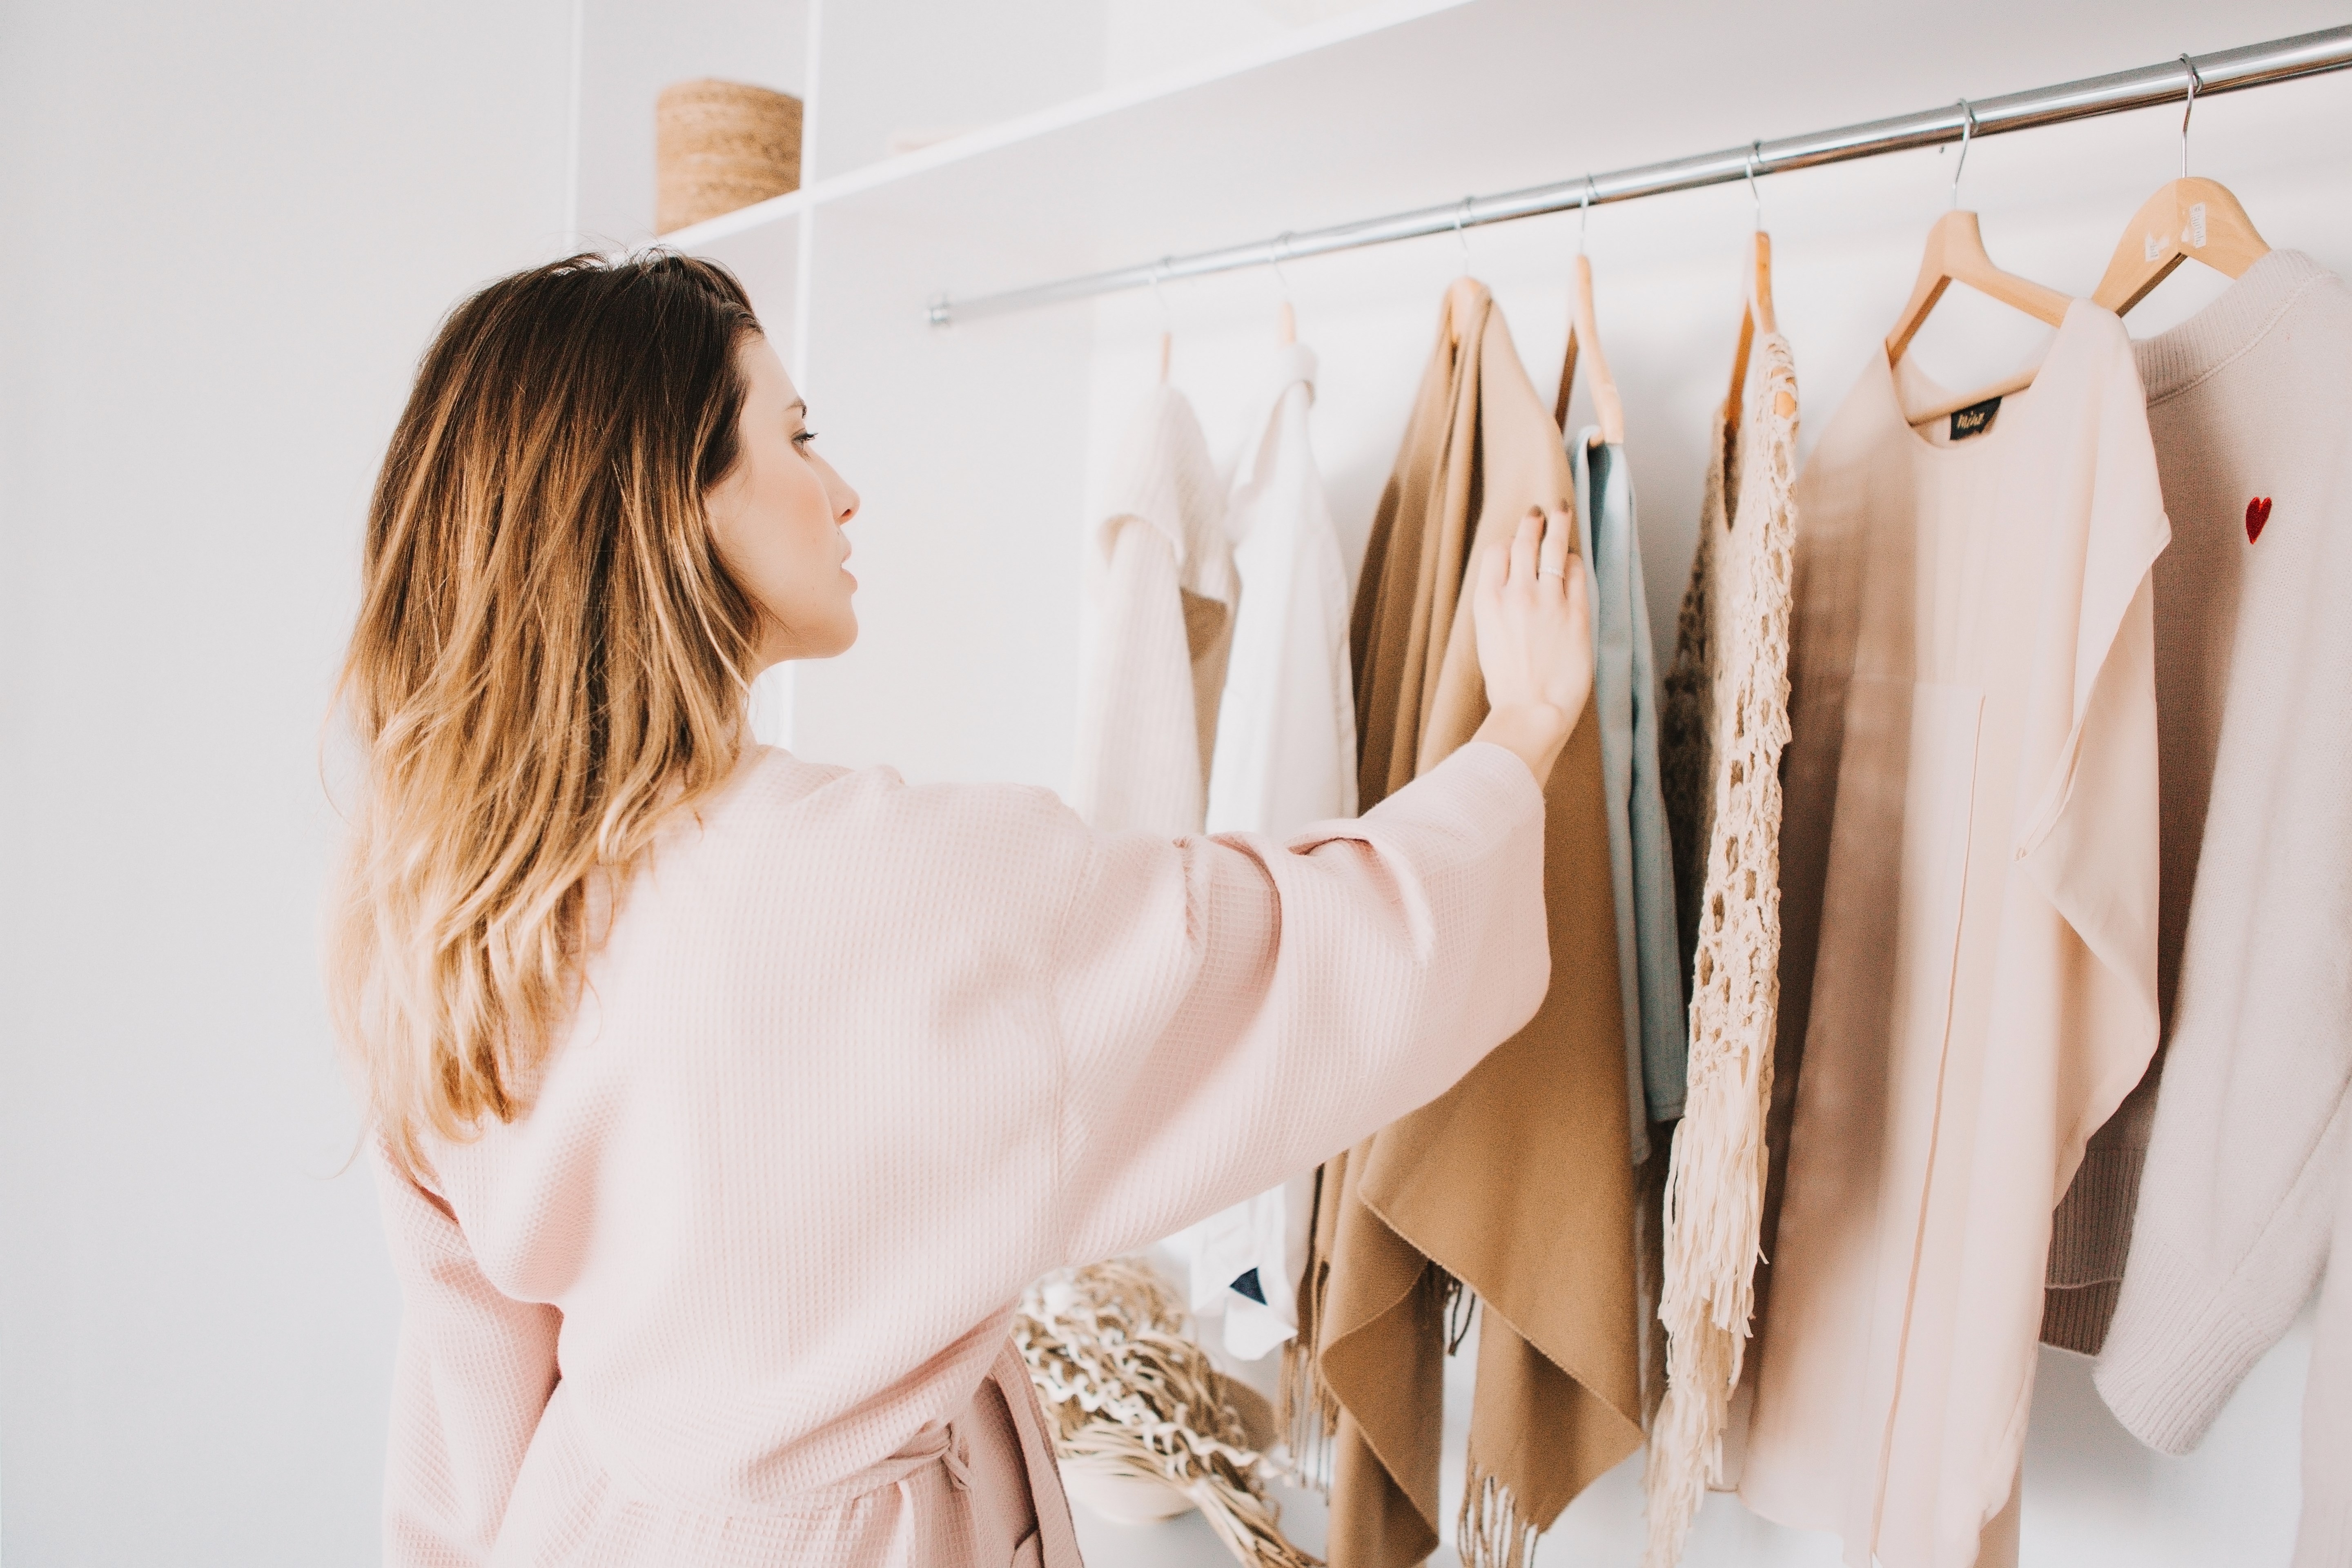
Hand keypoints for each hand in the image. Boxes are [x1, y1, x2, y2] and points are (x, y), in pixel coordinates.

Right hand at [1470, 505, 1591, 788]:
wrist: (1531, 713)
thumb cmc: (1508, 687)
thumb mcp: (1489, 642)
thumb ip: (1499, 612)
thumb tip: (1510, 592)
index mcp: (1487, 603)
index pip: (1496, 553)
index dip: (1506, 542)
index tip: (1513, 541)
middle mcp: (1516, 594)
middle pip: (1524, 542)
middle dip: (1533, 521)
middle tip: (1540, 510)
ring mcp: (1548, 600)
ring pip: (1553, 548)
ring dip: (1557, 525)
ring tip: (1560, 510)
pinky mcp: (1576, 612)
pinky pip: (1577, 573)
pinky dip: (1575, 561)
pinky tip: (1574, 557)